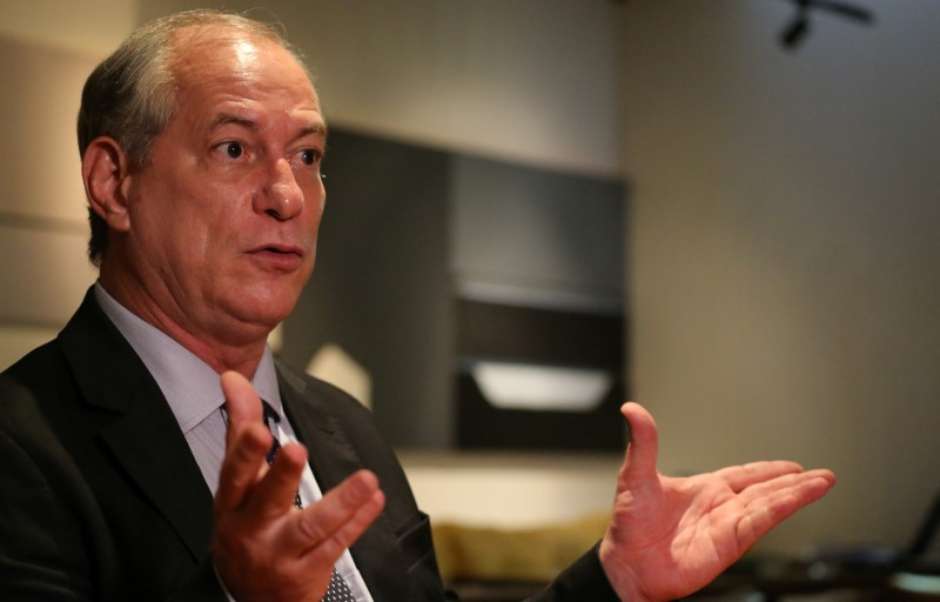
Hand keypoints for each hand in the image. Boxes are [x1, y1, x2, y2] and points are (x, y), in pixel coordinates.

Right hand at [211, 371, 384, 601]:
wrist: (248, 597)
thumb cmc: (244, 526)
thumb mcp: (237, 481)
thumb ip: (241, 427)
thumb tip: (233, 379)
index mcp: (232, 502)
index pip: (235, 472)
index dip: (244, 451)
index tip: (259, 429)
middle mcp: (252, 528)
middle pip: (268, 499)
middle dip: (282, 474)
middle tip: (296, 450)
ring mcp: (279, 553)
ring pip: (311, 527)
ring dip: (341, 502)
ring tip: (367, 481)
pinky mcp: (307, 572)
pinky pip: (336, 544)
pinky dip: (357, 521)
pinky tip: (374, 501)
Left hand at [599, 403, 835, 600]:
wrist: (627, 563)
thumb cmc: (628, 526)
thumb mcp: (636, 476)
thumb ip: (643, 443)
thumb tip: (632, 409)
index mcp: (704, 489)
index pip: (744, 476)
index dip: (768, 471)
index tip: (793, 466)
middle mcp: (721, 507)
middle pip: (766, 490)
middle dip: (795, 483)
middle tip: (822, 475)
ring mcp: (727, 525)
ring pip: (770, 503)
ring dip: (797, 493)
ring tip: (823, 482)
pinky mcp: (730, 543)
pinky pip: (760, 521)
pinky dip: (781, 509)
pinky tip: (799, 498)